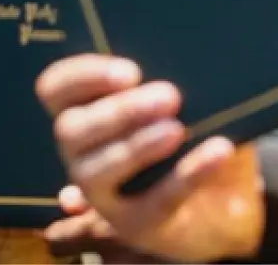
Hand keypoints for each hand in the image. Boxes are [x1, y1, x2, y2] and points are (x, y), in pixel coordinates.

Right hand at [36, 55, 262, 261]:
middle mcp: (80, 153)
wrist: (222, 195)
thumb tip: (184, 52)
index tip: (130, 72)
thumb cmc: (190, 127)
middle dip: (119, 111)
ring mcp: (102, 195)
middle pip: (71, 130)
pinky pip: (155, 202)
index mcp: (83, 111)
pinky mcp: (135, 225)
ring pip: (96, 172)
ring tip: (178, 128)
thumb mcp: (178, 97)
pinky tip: (218, 151)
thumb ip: (168, 76)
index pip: (55, 88)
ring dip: (138, 146)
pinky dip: (188, 174)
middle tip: (169, 95)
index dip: (82, 76)